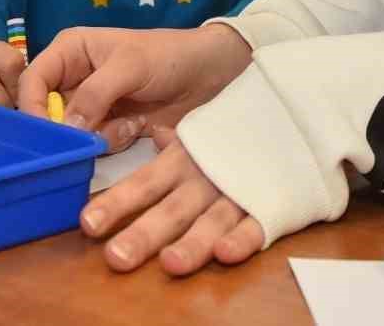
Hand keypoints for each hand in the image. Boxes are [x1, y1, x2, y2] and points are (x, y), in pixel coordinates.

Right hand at [19, 24, 250, 151]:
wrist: (210, 74)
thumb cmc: (168, 56)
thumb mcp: (130, 67)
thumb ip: (95, 94)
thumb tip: (66, 128)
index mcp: (69, 51)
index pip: (32, 81)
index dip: (32, 108)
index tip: (45, 135)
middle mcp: (72, 78)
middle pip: (46, 113)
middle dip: (66, 130)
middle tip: (92, 134)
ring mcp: (90, 105)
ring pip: (70, 134)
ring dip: (97, 136)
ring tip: (130, 122)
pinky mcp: (107, 126)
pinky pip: (93, 145)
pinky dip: (114, 141)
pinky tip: (138, 126)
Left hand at [82, 126, 264, 274]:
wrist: (296, 120)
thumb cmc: (237, 135)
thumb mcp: (199, 134)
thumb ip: (170, 147)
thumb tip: (139, 148)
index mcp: (184, 158)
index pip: (143, 183)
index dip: (116, 202)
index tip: (87, 223)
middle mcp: (206, 176)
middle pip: (172, 208)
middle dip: (145, 233)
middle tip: (116, 258)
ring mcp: (239, 190)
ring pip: (213, 220)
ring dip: (193, 242)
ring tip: (170, 264)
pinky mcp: (272, 202)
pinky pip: (258, 223)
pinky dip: (244, 238)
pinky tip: (227, 253)